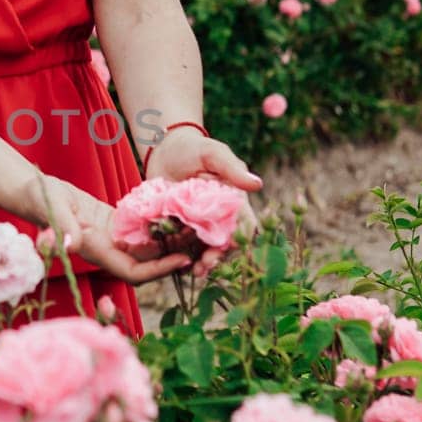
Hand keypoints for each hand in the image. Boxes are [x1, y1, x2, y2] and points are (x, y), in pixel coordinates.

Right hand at [26, 172, 195, 287]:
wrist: (31, 190)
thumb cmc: (39, 198)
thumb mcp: (52, 208)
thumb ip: (63, 227)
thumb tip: (72, 246)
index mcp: (95, 252)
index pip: (132, 272)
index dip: (159, 270)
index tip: (184, 259)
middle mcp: (107, 250)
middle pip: (147, 263)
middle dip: (174, 256)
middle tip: (203, 243)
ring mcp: (111, 238)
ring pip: (147, 247)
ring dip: (171, 240)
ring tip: (198, 227)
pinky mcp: (113, 224)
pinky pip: (141, 230)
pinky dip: (159, 224)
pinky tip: (179, 211)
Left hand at [141, 127, 262, 276]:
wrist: (164, 149)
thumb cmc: (194, 149)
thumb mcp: (213, 154)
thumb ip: (232, 169)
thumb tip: (257, 185)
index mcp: (233, 203)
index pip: (241, 227)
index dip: (237, 242)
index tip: (225, 251)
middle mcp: (218, 218)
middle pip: (222, 244)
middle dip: (215, 259)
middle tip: (204, 268)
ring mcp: (198, 225)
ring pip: (202, 250)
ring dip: (198, 263)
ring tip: (190, 272)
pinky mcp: (178, 227)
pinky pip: (181, 246)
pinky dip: (179, 257)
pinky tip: (173, 266)